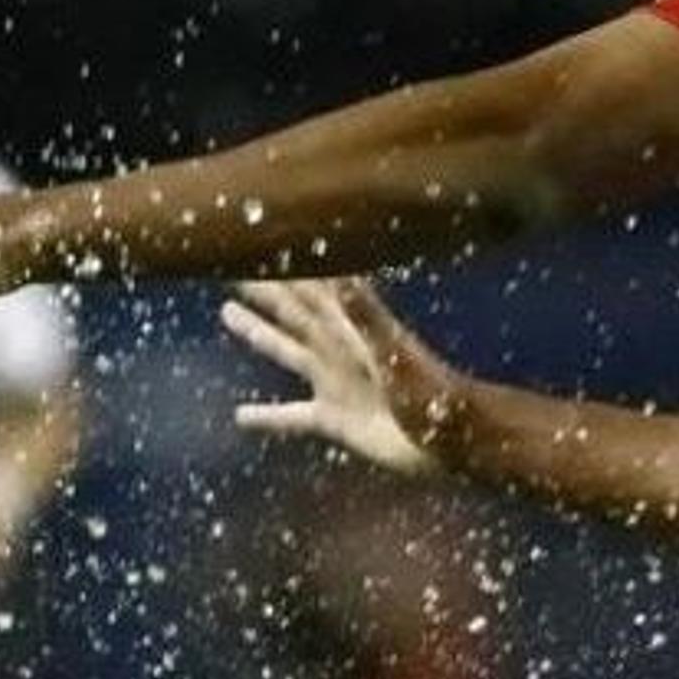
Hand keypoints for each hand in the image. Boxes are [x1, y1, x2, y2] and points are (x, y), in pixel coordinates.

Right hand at [221, 279, 457, 474]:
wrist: (450, 438)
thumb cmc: (430, 393)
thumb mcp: (393, 350)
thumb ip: (365, 314)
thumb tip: (340, 275)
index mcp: (350, 327)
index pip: (309, 287)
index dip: (284, 264)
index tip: (256, 240)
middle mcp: (338, 349)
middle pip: (292, 311)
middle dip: (263, 290)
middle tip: (230, 267)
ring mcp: (334, 383)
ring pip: (286, 351)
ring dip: (258, 333)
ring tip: (228, 313)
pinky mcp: (333, 420)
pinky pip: (291, 416)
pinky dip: (267, 418)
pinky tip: (240, 418)